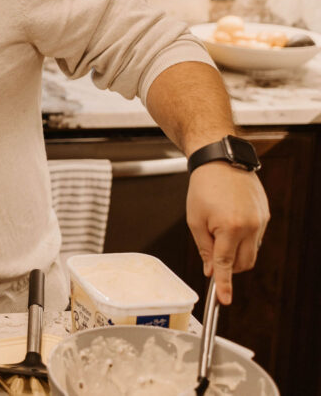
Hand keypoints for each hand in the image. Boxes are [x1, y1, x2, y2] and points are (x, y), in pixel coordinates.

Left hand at [186, 162, 268, 303]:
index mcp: (230, 228)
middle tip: (212, 254)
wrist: (221, 161)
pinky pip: (256, 237)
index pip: (227, 265)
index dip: (224, 284)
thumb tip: (211, 270)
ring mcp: (261, 221)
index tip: (224, 300)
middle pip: (244, 263)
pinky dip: (243, 238)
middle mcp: (251, 227)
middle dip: (229, 267)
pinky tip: (230, 222)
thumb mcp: (195, 220)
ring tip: (219, 230)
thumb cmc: (203, 187)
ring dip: (236, 252)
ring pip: (252, 252)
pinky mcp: (266, 215)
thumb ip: (205, 248)